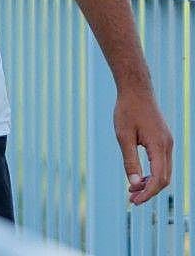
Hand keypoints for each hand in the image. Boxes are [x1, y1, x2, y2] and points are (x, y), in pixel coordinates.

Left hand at [113, 88, 171, 204]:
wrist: (136, 90)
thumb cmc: (127, 111)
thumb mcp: (124, 136)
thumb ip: (130, 161)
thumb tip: (134, 184)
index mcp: (159, 146)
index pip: (158, 178)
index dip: (147, 192)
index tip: (134, 201)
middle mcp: (167, 146)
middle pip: (164, 178)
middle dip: (149, 191)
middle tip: (132, 199)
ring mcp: (167, 143)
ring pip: (165, 171)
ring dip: (151, 183)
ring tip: (133, 190)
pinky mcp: (164, 140)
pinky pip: (162, 162)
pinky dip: (153, 173)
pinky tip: (140, 176)